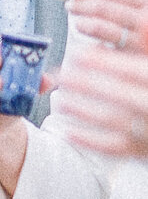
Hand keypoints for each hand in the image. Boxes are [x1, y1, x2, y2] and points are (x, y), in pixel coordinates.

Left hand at [54, 16, 147, 157]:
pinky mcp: (139, 153)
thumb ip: (128, 59)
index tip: (78, 54)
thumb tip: (95, 45)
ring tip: (60, 100)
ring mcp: (147, 133)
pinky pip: (111, 148)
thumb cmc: (146, 91)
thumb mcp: (144, 68)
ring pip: (113, 122)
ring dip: (82, 110)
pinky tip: (67, 129)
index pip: (133, 71)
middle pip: (120, 94)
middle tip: (61, 75)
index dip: (104, 62)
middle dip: (87, 84)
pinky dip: (87, 139)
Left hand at [68, 0, 147, 49]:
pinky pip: (105, 46)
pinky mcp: (133, 58)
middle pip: (103, 7)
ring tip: (74, 16)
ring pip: (101, 26)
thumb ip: (130, 2)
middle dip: (81, 3)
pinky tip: (83, 31)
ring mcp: (139, 40)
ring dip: (82, 19)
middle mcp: (145, 19)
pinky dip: (91, 36)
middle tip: (69, 4)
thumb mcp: (147, 9)